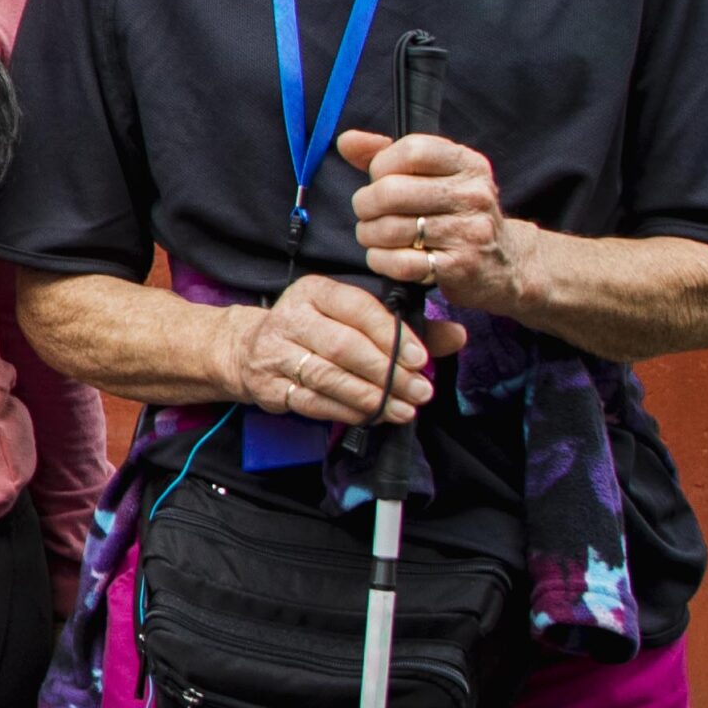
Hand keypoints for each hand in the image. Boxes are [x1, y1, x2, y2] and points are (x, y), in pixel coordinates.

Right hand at [219, 272, 455, 425]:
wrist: (249, 348)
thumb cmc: (315, 330)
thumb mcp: (353, 317)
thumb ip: (405, 328)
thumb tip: (458, 336)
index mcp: (315, 291)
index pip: (359, 309)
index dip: (393, 335)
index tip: (421, 359)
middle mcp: (291, 317)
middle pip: (344, 346)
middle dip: (387, 373)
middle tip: (421, 391)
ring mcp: (275, 352)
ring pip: (329, 377)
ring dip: (372, 398)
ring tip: (404, 409)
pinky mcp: (268, 385)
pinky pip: (313, 402)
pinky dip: (347, 411)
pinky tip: (372, 416)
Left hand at [338, 126, 528, 311]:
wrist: (504, 264)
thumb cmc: (455, 214)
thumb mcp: (433, 176)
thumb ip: (387, 155)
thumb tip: (347, 141)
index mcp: (467, 163)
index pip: (411, 150)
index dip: (381, 166)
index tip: (379, 179)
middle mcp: (473, 194)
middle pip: (392, 191)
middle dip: (365, 204)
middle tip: (367, 213)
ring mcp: (470, 231)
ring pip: (390, 229)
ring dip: (369, 234)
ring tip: (374, 235)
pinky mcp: (460, 267)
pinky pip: (400, 263)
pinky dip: (380, 261)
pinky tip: (384, 257)